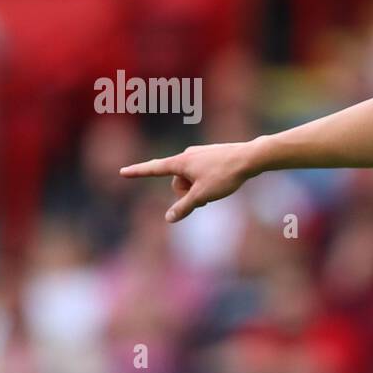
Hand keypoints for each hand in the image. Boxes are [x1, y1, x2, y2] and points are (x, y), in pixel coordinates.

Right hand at [119, 141, 258, 221]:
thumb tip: (169, 218)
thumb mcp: (202, 195)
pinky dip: (206, 182)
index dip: (137, 172)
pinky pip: (201, 173)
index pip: (153, 169)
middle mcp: (186, 155)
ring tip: (216, 189)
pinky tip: (222, 181)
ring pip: (191, 179)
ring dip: (198, 189)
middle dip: (187, 193)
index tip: (122, 171)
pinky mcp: (210, 155)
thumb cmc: (225, 175)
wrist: (250, 157)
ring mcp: (199, 154)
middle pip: (177, 182)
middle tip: (205, 198)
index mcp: (180, 162)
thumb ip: (184, 207)